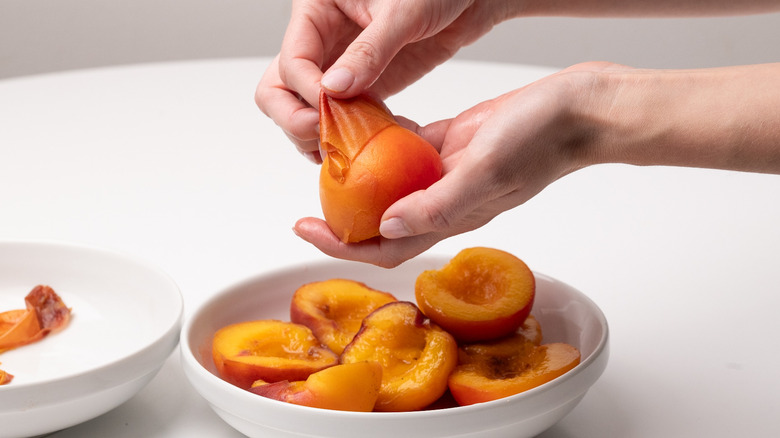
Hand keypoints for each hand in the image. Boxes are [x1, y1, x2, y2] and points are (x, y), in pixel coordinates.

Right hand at [255, 0, 510, 162]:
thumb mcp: (403, 12)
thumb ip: (369, 51)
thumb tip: (332, 90)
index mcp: (316, 10)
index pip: (292, 61)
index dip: (306, 91)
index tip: (329, 110)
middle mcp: (320, 41)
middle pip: (279, 90)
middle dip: (295, 119)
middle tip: (324, 136)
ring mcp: (339, 67)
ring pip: (305, 110)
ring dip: (319, 136)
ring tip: (348, 148)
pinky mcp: (364, 88)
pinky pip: (342, 119)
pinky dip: (349, 137)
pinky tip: (370, 145)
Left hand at [293, 62, 625, 266]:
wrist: (575, 111)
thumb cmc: (541, 142)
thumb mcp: (487, 172)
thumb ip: (440, 203)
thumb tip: (388, 225)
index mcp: (452, 217)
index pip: (387, 245)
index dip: (342, 245)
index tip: (305, 228)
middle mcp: (445, 202)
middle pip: (381, 223)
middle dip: (341, 220)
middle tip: (307, 205)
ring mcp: (447, 174)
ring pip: (391, 188)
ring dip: (359, 184)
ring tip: (328, 166)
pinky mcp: (451, 146)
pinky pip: (407, 153)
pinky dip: (382, 148)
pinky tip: (365, 130)